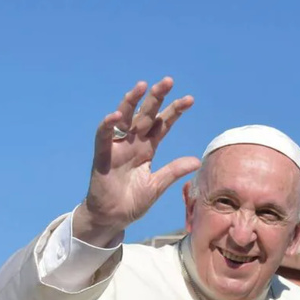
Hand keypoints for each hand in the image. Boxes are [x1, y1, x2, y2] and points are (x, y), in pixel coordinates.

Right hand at [74, 77, 199, 245]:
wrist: (112, 218)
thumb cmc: (132, 201)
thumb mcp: (157, 185)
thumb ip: (174, 171)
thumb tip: (197, 160)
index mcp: (147, 148)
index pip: (162, 124)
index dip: (174, 111)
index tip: (189, 99)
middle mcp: (133, 143)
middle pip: (145, 115)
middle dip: (156, 98)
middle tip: (168, 81)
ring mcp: (117, 147)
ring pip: (125, 119)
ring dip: (132, 102)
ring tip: (142, 86)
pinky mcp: (102, 157)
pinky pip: (103, 137)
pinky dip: (108, 125)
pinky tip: (116, 115)